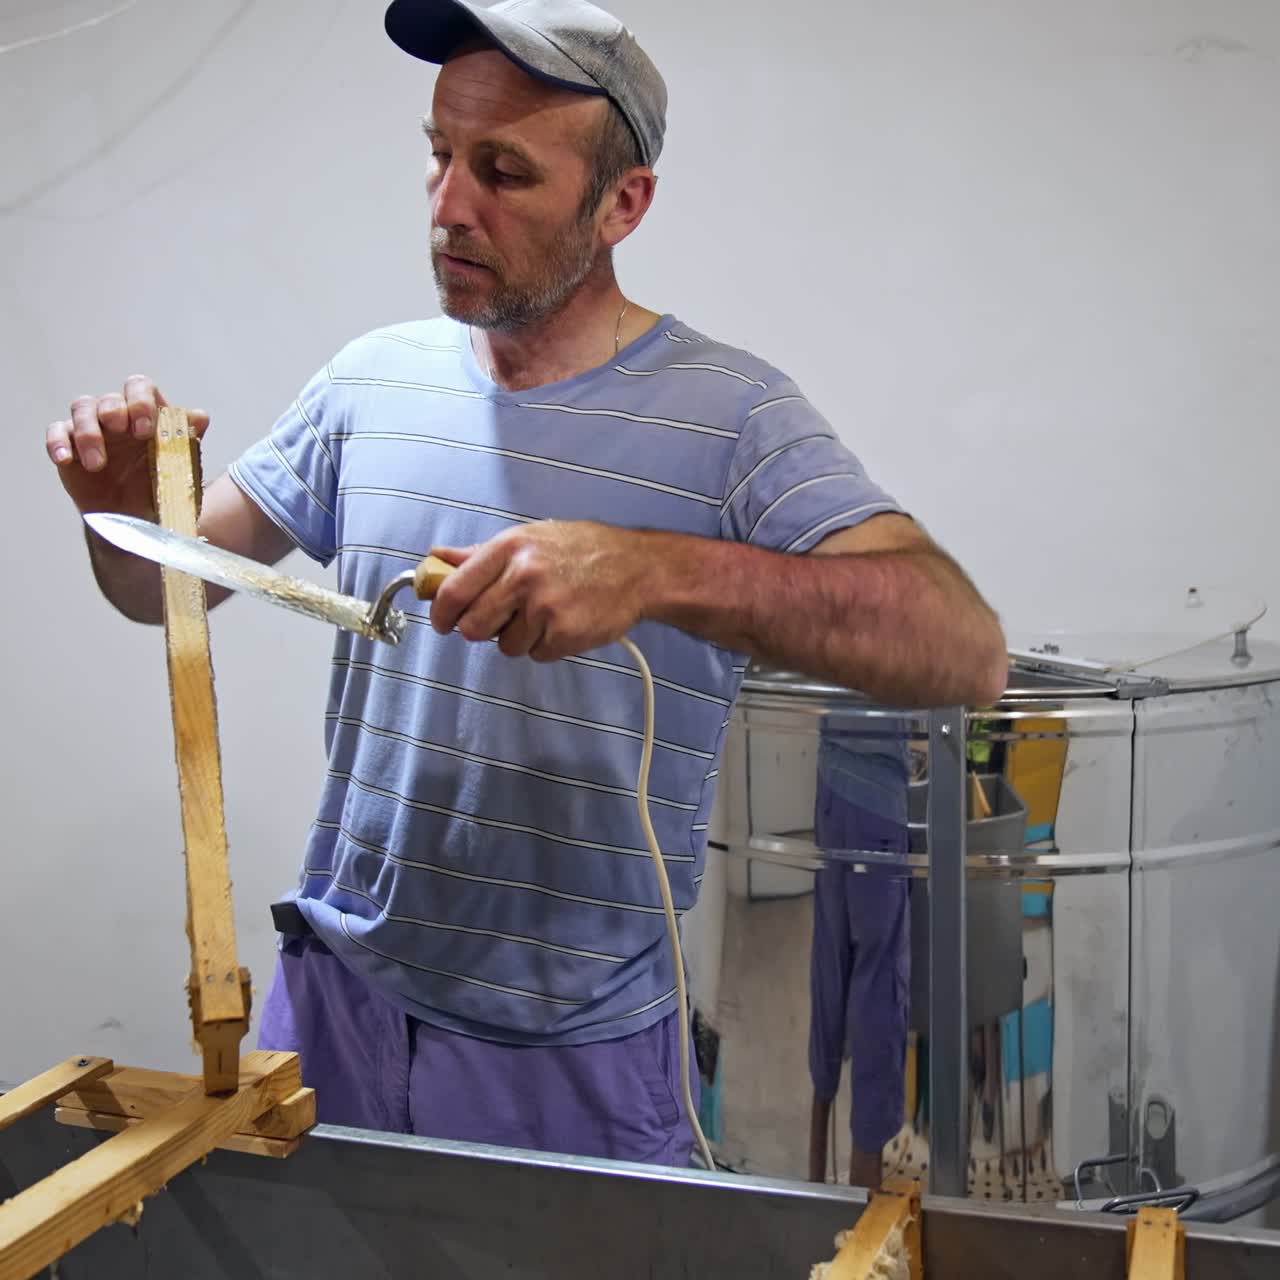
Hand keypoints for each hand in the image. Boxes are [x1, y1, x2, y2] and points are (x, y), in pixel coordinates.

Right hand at [46, 375, 208, 517]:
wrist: (135, 519)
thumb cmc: (159, 488)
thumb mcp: (180, 469)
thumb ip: (188, 441)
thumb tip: (200, 416)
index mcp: (146, 415)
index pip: (140, 387)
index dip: (140, 402)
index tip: (144, 429)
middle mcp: (119, 416)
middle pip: (109, 398)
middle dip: (114, 411)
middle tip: (120, 432)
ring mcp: (92, 428)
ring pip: (82, 408)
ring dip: (88, 432)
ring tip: (98, 463)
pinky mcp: (69, 444)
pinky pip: (57, 432)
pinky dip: (57, 443)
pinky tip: (65, 459)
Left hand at [428, 521, 651, 660]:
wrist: (638, 568)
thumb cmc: (582, 550)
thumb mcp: (529, 539)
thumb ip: (479, 555)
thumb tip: (436, 559)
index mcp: (509, 548)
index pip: (454, 590)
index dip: (442, 613)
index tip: (443, 623)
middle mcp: (523, 577)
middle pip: (473, 627)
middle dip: (482, 630)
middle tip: (502, 621)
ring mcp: (545, 608)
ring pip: (505, 646)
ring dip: (520, 638)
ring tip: (545, 614)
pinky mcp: (565, 634)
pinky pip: (536, 655)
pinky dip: (547, 646)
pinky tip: (565, 623)